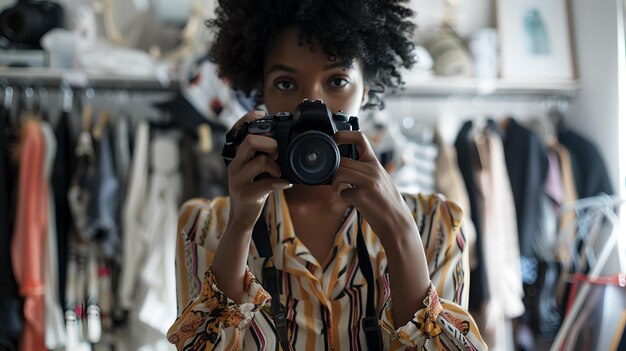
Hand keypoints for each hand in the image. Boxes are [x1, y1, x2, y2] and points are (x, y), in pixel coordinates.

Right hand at [226, 111, 291, 233]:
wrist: (242, 217)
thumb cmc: (253, 190)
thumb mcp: (254, 171)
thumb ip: (262, 156)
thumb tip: (281, 143)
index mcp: (237, 157)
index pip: (237, 130)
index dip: (248, 119)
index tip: (261, 114)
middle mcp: (234, 165)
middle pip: (249, 141)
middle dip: (270, 143)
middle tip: (277, 154)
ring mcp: (238, 180)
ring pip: (260, 161)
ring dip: (276, 166)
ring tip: (279, 173)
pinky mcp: (245, 194)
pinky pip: (266, 184)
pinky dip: (279, 182)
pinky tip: (284, 184)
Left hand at [331, 131, 416, 243]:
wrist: (397, 222)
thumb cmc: (385, 201)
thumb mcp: (379, 179)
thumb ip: (364, 169)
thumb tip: (341, 163)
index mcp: (375, 162)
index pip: (360, 138)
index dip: (343, 135)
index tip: (333, 139)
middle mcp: (373, 169)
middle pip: (342, 160)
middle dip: (333, 169)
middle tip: (334, 179)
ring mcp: (368, 182)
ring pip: (339, 172)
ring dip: (335, 182)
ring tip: (339, 188)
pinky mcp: (362, 196)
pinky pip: (343, 192)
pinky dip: (344, 197)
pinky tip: (352, 201)